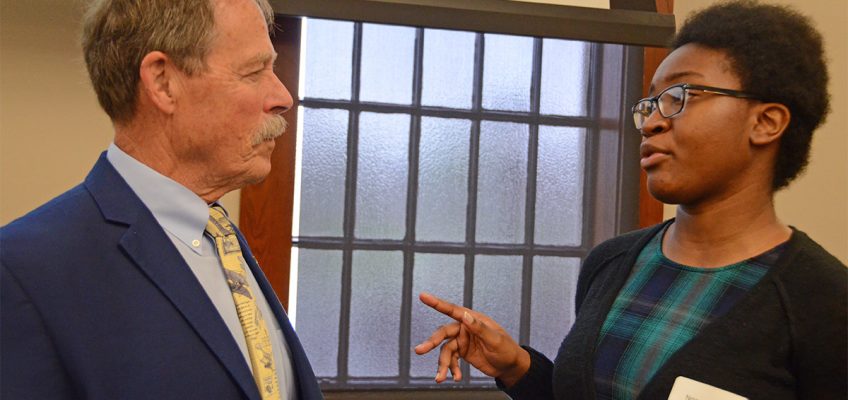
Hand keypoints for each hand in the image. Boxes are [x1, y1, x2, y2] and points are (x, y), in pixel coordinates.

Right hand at [413, 292, 530, 385]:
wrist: (510, 366)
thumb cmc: (507, 349)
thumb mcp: (495, 339)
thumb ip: (480, 328)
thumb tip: (466, 316)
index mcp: (473, 319)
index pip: (453, 310)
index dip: (437, 303)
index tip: (423, 296)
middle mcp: (464, 328)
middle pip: (443, 333)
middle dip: (431, 343)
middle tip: (420, 350)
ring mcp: (462, 340)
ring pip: (445, 350)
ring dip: (442, 364)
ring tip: (440, 378)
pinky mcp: (462, 352)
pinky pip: (451, 360)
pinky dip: (451, 369)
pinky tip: (456, 377)